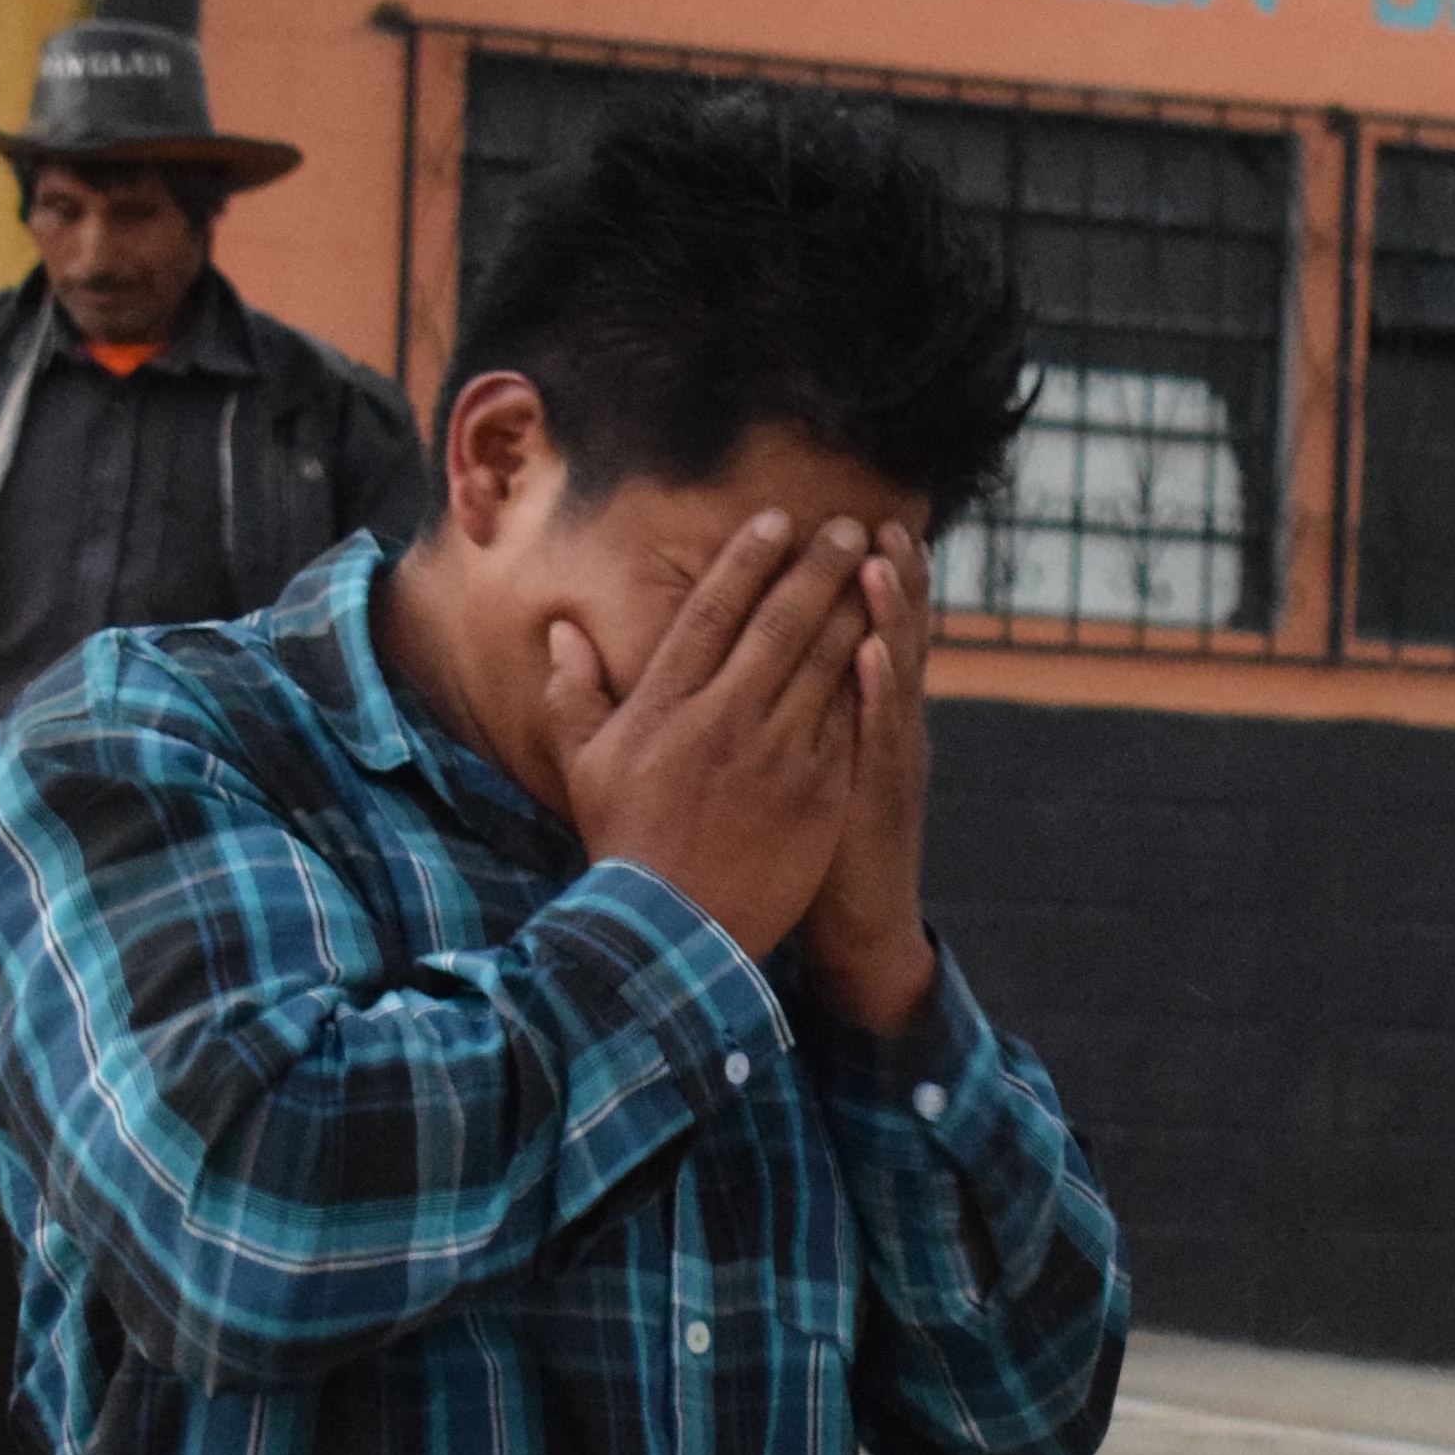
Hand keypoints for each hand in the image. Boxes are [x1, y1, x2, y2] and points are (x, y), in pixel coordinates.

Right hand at [545, 508, 872, 960]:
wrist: (674, 932)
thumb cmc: (626, 845)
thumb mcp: (583, 765)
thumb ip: (573, 692)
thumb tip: (564, 630)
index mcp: (666, 706)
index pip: (712, 612)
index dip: (747, 560)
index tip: (777, 521)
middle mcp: (724, 719)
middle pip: (780, 623)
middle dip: (817, 567)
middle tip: (845, 526)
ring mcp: (777, 754)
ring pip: (826, 662)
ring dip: (854, 606)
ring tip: (878, 565)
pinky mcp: (819, 790)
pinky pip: (851, 717)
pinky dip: (871, 674)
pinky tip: (890, 639)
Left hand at [789, 527, 940, 1036]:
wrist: (857, 926)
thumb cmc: (809, 845)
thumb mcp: (804, 768)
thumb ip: (788, 713)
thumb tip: (758, 666)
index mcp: (859, 716)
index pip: (867, 631)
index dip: (867, 580)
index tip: (855, 523)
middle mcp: (884, 728)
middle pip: (894, 637)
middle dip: (892, 577)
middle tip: (884, 519)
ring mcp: (887, 760)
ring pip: (895, 675)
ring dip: (890, 616)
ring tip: (881, 560)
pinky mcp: (878, 798)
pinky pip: (880, 738)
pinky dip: (881, 694)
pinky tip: (873, 656)